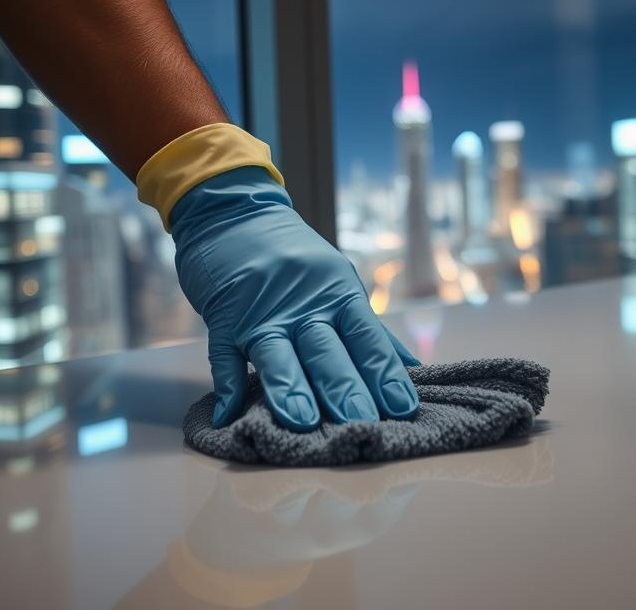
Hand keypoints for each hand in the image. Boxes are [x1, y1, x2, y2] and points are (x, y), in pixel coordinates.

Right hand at [169, 166, 419, 428]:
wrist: (234, 214)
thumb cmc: (295, 259)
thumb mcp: (337, 284)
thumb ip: (368, 331)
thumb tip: (412, 367)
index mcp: (338, 294)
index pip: (367, 338)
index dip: (384, 372)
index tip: (403, 407)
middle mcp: (304, 305)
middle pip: (326, 349)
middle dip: (344, 386)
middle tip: (362, 419)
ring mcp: (262, 312)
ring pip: (277, 353)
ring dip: (289, 388)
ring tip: (302, 421)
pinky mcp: (225, 318)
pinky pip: (223, 353)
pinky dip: (224, 383)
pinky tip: (226, 413)